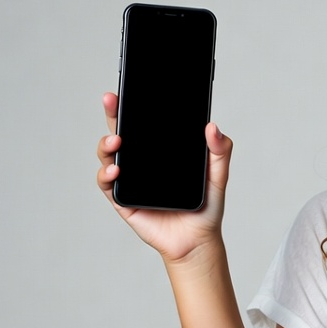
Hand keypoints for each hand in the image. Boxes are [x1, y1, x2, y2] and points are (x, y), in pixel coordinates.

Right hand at [96, 91, 232, 263]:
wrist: (198, 241)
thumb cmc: (206, 207)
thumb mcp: (218, 175)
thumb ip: (219, 151)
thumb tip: (213, 127)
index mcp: (161, 151)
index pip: (146, 122)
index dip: (136, 104)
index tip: (131, 87)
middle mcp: (141, 161)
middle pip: (122, 131)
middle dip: (114, 113)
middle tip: (113, 99)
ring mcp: (129, 179)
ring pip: (108, 154)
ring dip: (107, 143)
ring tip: (117, 140)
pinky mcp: (123, 199)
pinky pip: (107, 183)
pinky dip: (107, 174)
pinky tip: (116, 169)